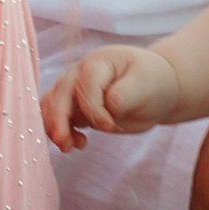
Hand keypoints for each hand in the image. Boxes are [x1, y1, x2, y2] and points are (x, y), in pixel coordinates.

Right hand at [43, 44, 179, 151]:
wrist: (156, 88)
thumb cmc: (152, 82)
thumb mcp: (146, 85)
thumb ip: (125, 95)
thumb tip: (107, 107)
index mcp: (99, 62)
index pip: (86, 84)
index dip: (93, 108)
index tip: (110, 126)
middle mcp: (81, 72)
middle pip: (60, 93)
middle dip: (59, 119)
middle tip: (66, 144)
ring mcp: (76, 89)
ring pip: (52, 105)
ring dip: (54, 127)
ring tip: (68, 147)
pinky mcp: (75, 107)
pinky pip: (57, 117)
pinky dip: (59, 131)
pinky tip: (76, 144)